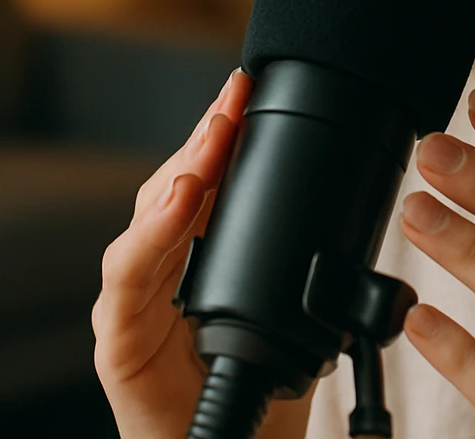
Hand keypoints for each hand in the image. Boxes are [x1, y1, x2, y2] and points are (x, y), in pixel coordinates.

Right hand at [91, 69, 309, 438]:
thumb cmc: (266, 390)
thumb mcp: (299, 308)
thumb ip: (309, 255)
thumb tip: (356, 194)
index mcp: (202, 255)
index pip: (209, 178)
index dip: (225, 130)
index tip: (249, 85)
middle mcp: (162, 270)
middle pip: (176, 186)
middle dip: (205, 138)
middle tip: (235, 97)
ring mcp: (134, 303)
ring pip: (147, 220)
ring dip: (181, 174)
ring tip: (211, 140)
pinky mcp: (118, 343)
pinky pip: (127, 283)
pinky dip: (150, 237)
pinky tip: (178, 202)